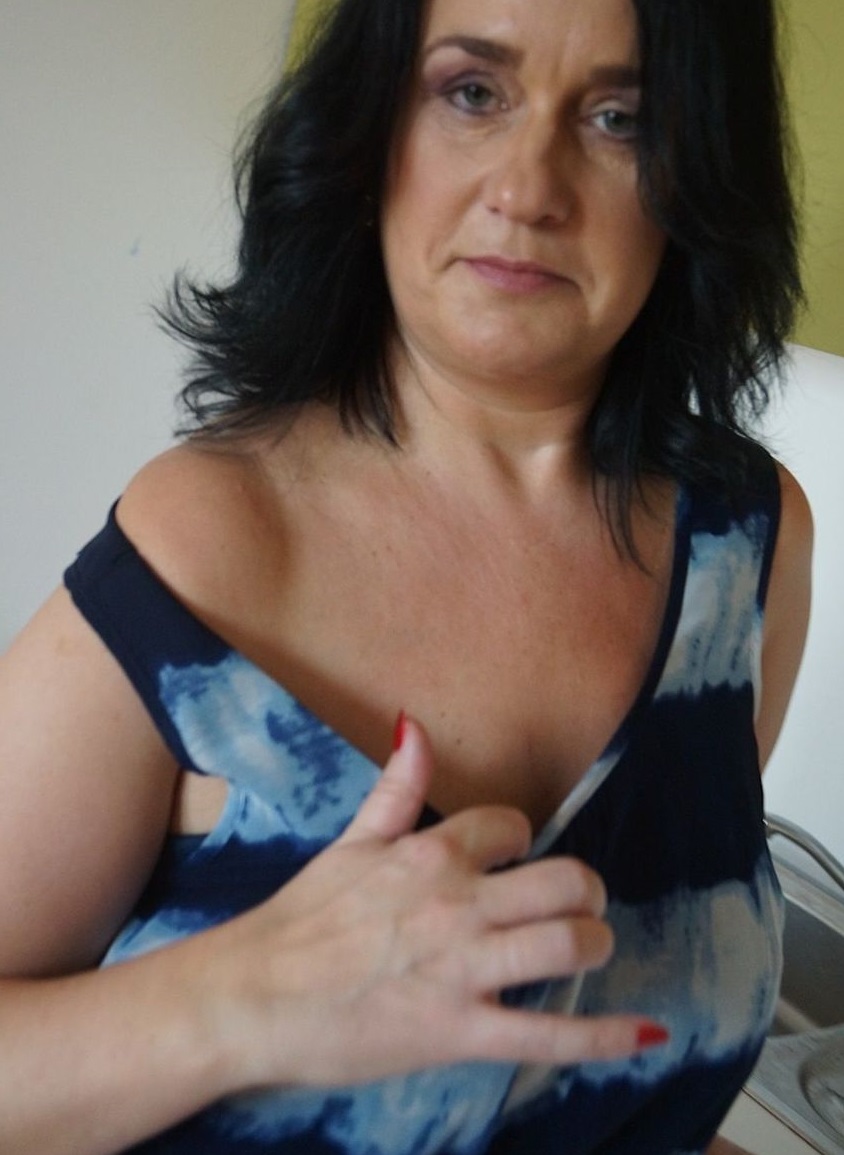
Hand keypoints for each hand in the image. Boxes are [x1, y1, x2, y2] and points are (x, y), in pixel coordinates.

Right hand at [208, 716, 667, 1091]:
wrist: (252, 997)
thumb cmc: (298, 921)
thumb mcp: (348, 843)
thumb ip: (394, 787)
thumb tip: (415, 724)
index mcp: (429, 854)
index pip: (512, 827)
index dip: (523, 840)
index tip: (516, 858)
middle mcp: (457, 903)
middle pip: (563, 882)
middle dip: (586, 891)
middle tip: (582, 903)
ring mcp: (463, 968)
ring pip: (567, 943)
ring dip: (595, 943)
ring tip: (592, 946)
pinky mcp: (460, 1032)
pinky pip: (547, 1036)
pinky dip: (603, 1036)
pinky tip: (644, 1031)